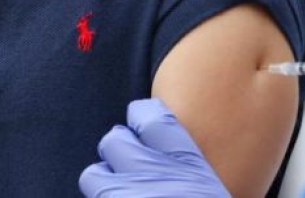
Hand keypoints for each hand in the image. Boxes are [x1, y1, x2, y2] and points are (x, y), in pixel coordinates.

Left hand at [79, 99, 229, 197]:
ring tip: (118, 193)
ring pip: (93, 175)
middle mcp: (152, 174)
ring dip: (102, 182)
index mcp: (186, 162)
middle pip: (115, 140)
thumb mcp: (210, 189)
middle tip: (128, 164)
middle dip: (118, 151)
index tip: (139, 120)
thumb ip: (185, 168)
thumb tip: (154, 150)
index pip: (151, 118)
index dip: (140, 115)